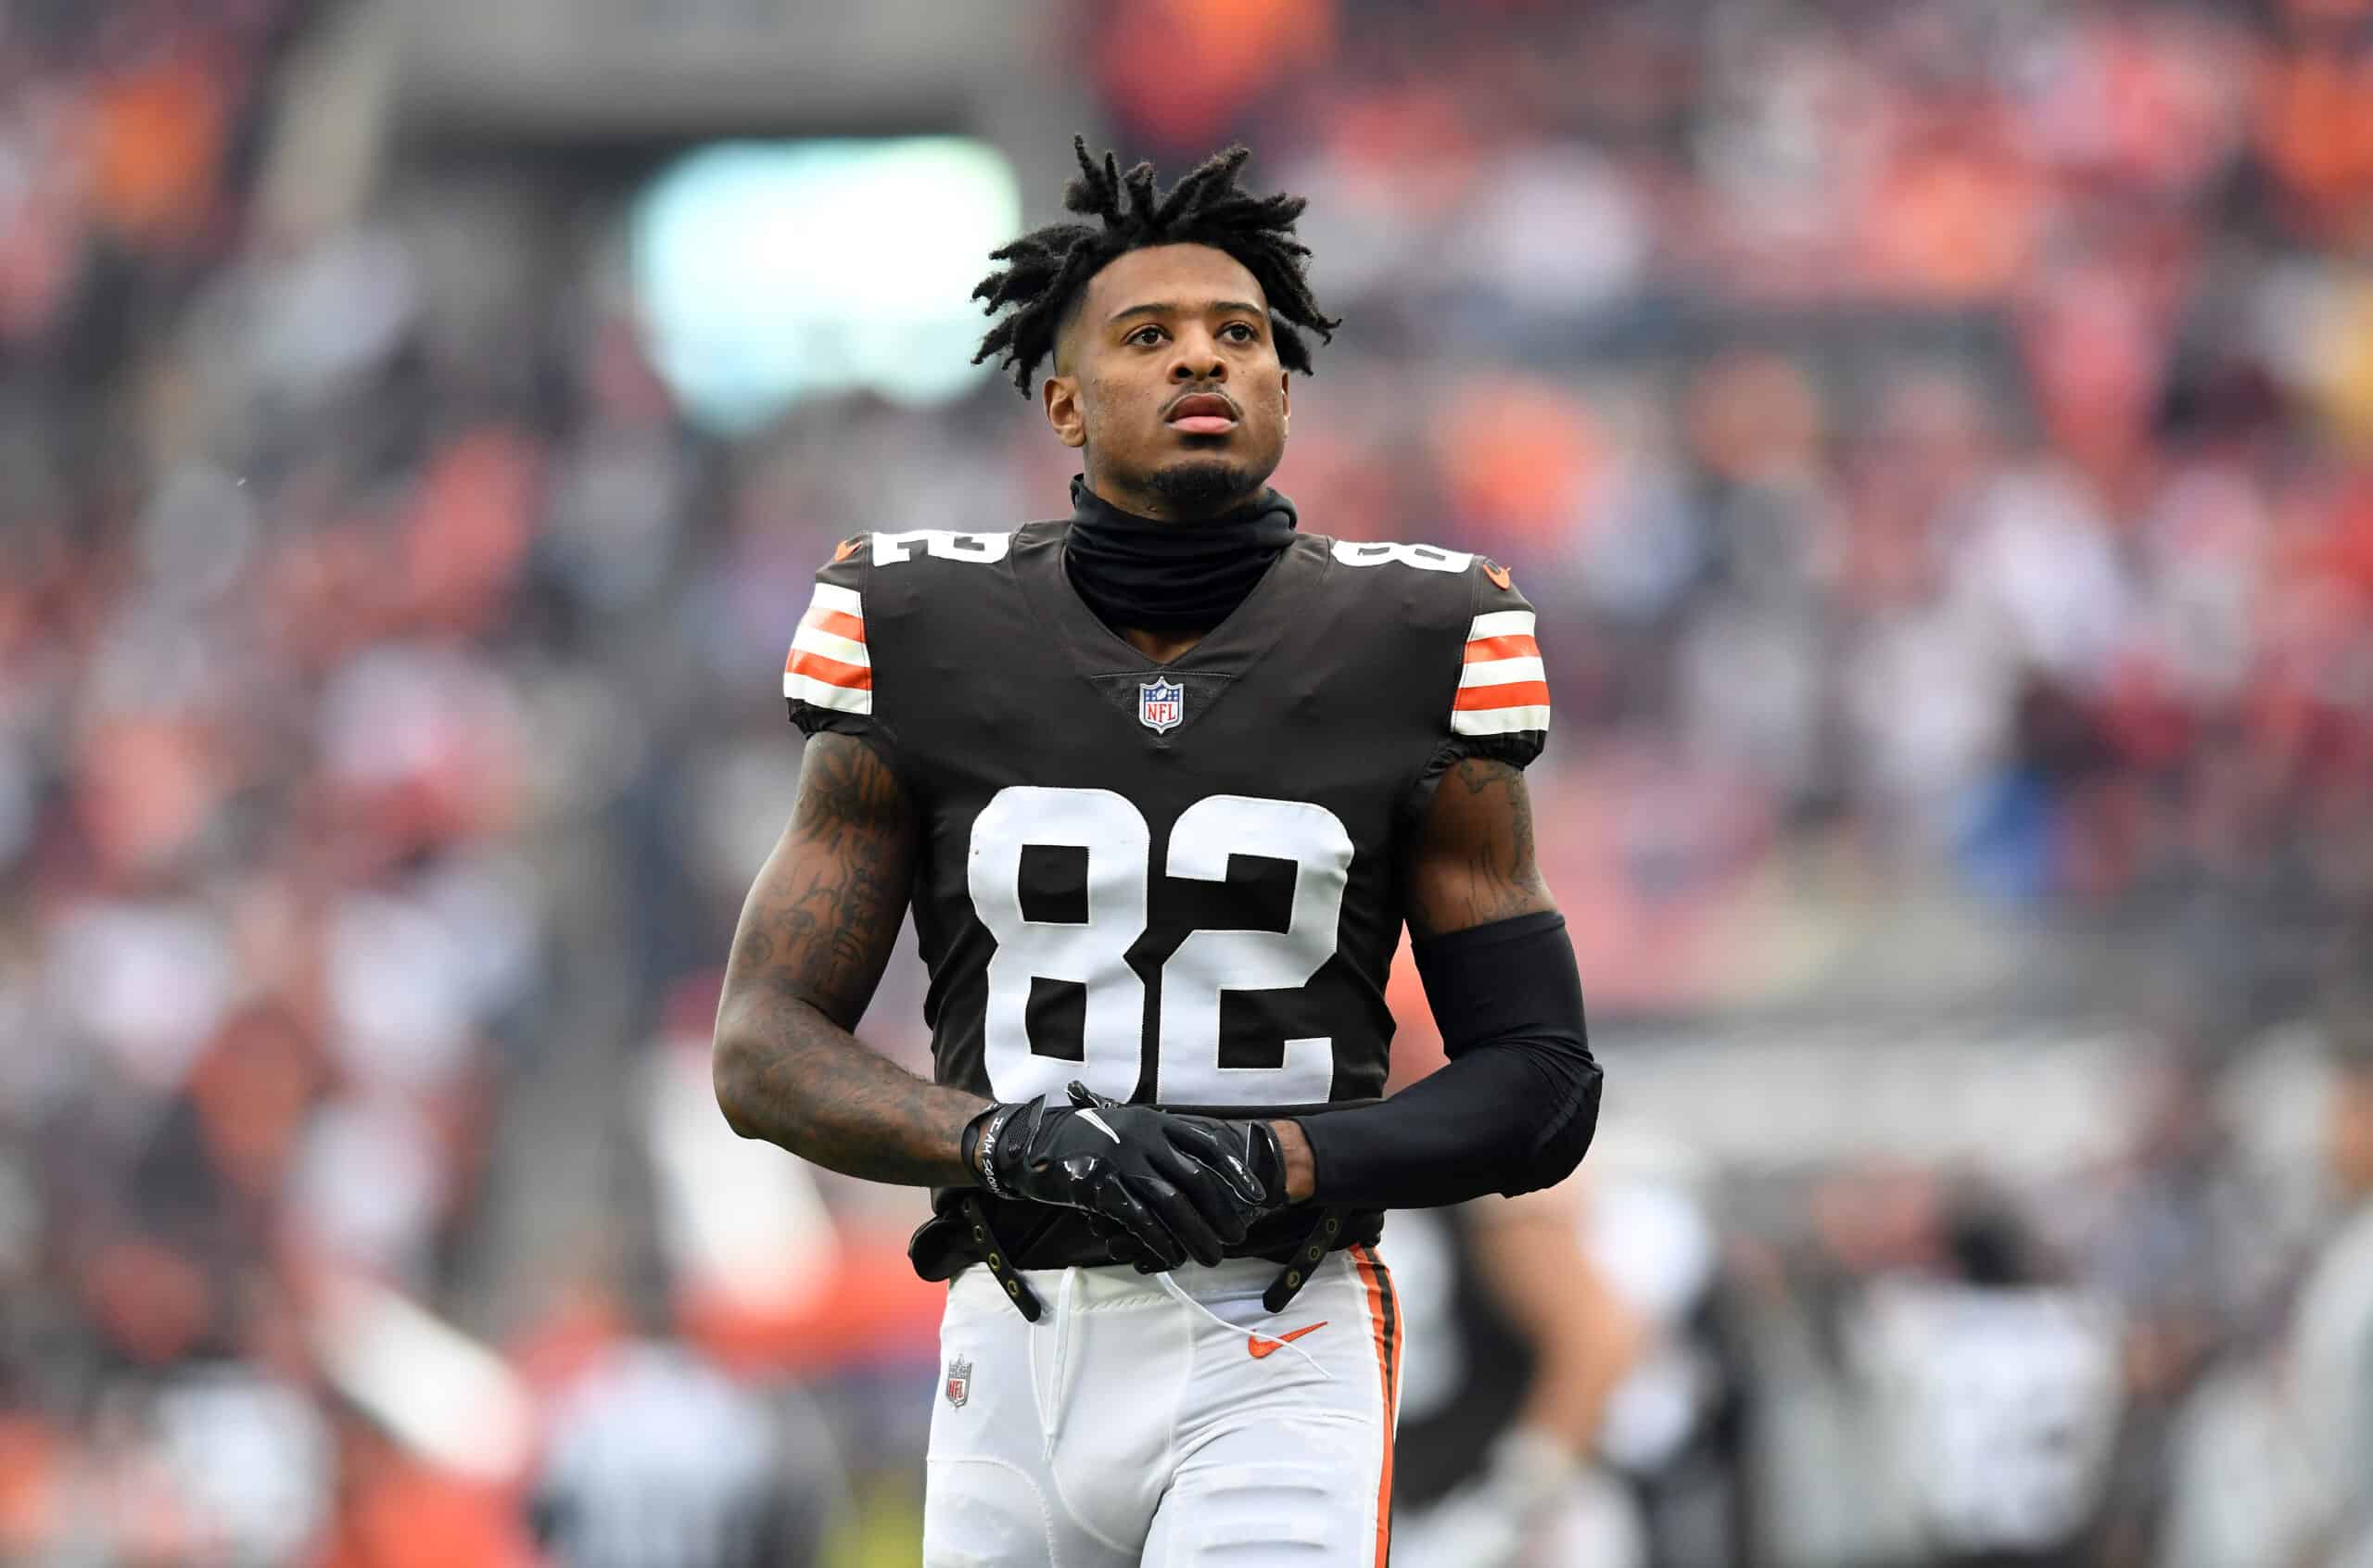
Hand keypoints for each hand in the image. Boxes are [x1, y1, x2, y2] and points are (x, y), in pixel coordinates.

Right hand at [969, 1083, 1271, 1270]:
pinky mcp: (1100, 1186)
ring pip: (1172, 1204)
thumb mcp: (1126, 1128)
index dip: (1236, 1172)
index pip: (1208, 1145)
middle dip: (1221, 1214)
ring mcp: (1121, 1160)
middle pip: (1196, 1180)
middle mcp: (1143, 1137)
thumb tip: (1202, 1174)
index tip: (1256, 1197)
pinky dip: (1160, 1241)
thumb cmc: (1085, 1142)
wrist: (1030, 1144)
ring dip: (1196, 1235)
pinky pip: (1140, 1219)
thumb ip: (1161, 1143)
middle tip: (1235, 1238)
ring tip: (1210, 1256)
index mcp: (1155, 1121)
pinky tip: (1172, 1256)